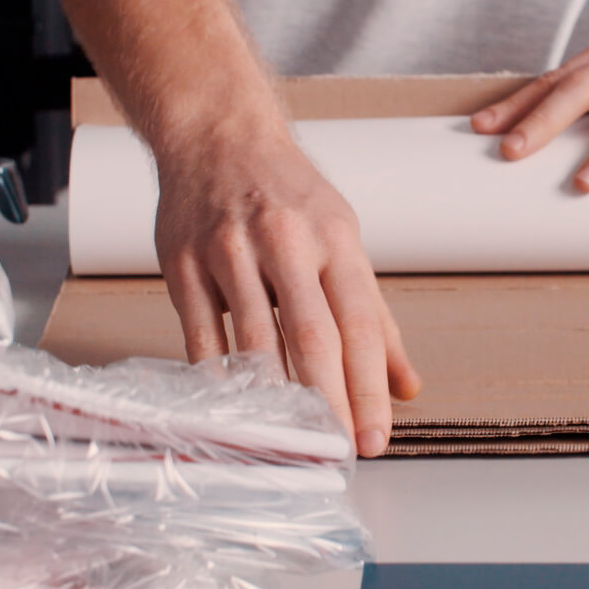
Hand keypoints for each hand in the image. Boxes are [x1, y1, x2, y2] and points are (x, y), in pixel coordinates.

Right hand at [153, 133, 422, 456]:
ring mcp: (229, 251)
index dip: (369, 387)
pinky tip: (234, 410)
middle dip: (330, 403)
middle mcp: (284, 241)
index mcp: (334, 238)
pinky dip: (218, 378)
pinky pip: (201, 334)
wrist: (216, 134)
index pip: (360, 324)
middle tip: (338, 453)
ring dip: (274, 399)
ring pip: (254, 340)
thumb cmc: (287, 193)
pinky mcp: (183, 263)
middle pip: (312, 336)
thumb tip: (405, 384)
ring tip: (291, 443)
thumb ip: (374, 316)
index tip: (375, 437)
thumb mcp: (342, 239)